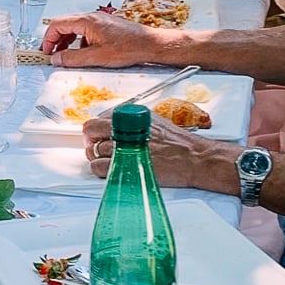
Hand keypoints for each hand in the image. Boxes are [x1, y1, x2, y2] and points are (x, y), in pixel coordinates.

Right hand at [42, 11, 176, 66]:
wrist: (150, 45)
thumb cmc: (129, 47)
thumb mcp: (96, 57)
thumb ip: (73, 58)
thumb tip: (57, 59)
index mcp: (87, 21)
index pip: (57, 25)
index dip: (48, 39)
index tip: (46, 52)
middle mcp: (91, 17)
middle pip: (64, 24)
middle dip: (55, 40)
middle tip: (53, 55)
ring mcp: (99, 21)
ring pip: (74, 28)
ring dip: (66, 41)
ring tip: (66, 55)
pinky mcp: (105, 27)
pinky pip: (84, 31)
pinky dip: (78, 41)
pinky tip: (83, 53)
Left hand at [80, 111, 231, 187]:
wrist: (194, 158)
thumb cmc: (178, 143)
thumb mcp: (154, 122)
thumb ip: (133, 122)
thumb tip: (115, 125)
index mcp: (131, 115)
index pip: (99, 119)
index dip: (98, 130)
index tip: (101, 137)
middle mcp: (125, 127)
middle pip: (91, 131)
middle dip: (92, 141)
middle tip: (99, 148)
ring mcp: (124, 146)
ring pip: (93, 151)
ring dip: (98, 157)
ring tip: (112, 161)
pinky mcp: (125, 165)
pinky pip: (98, 167)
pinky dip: (101, 169)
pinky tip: (114, 169)